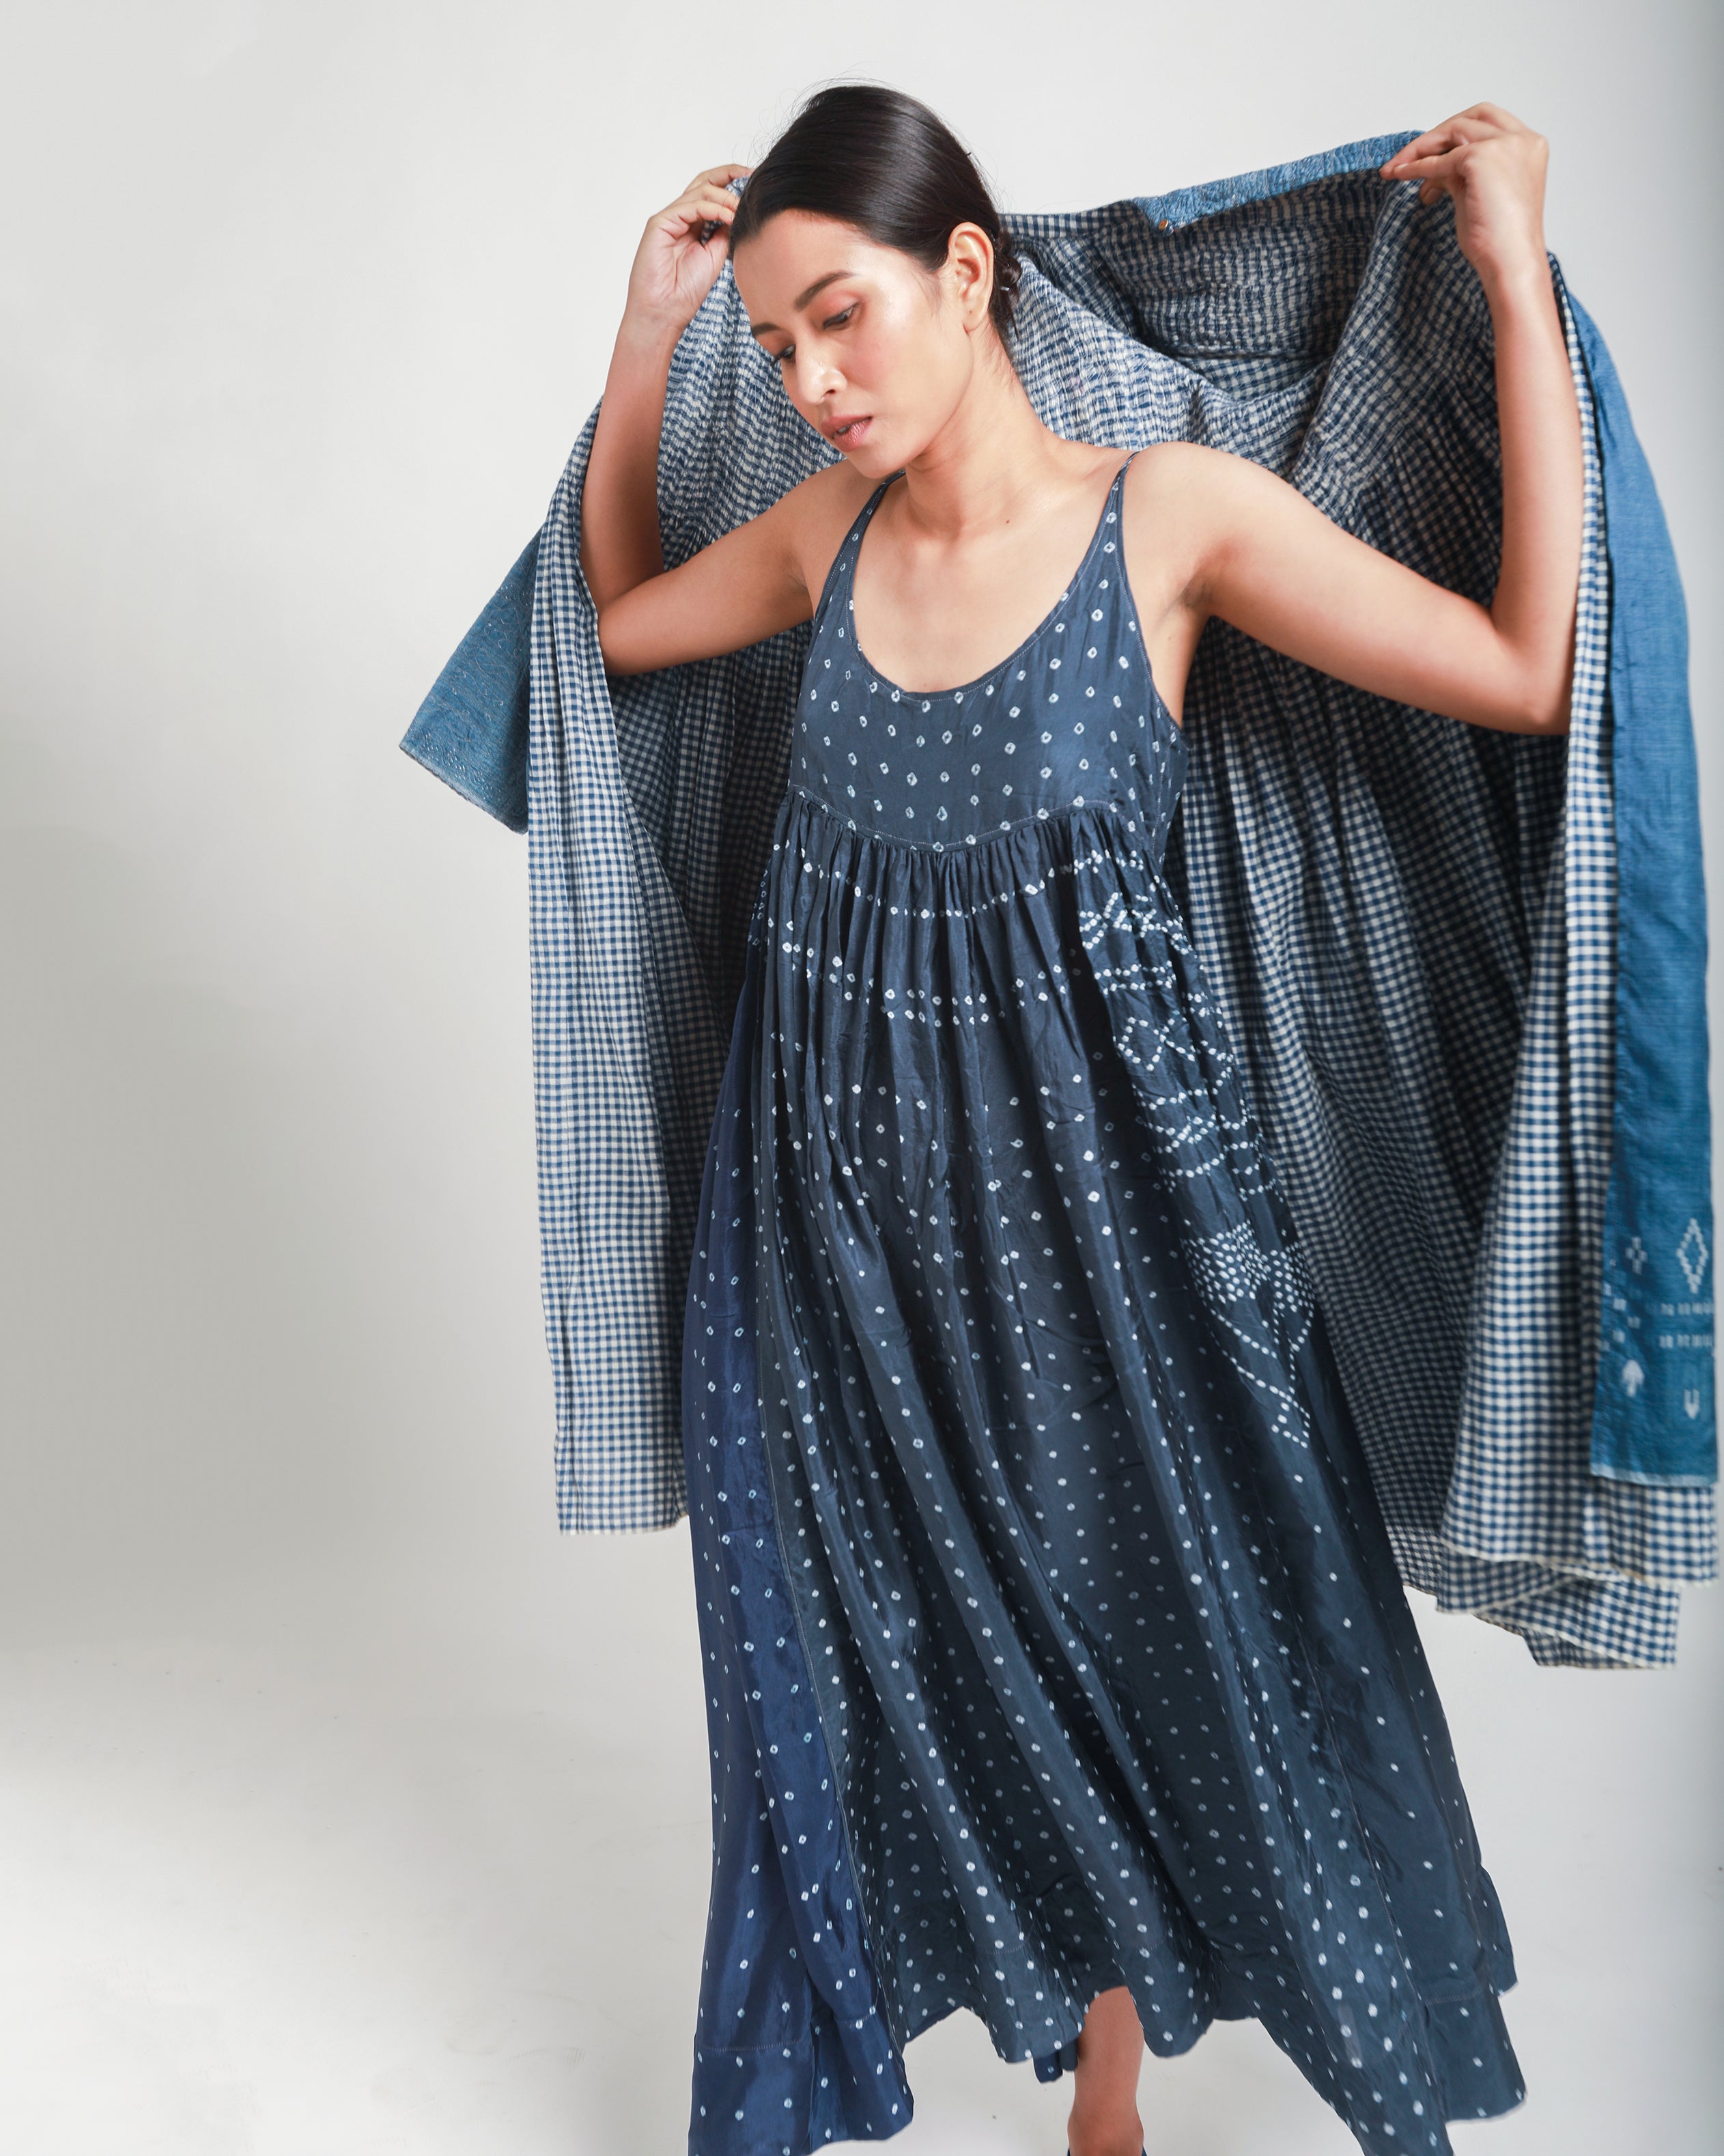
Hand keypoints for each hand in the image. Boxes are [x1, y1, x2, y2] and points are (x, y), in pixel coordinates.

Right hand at [624, 164, 751, 340]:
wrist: (664, 312)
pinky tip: (728, 217)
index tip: (753, 179)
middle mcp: (680, 217)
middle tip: (751, 175)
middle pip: (704, 182)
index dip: (732, 181)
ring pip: (700, 191)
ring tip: (740, 210)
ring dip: (725, 198)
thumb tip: (738, 213)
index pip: (712, 193)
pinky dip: (712, 208)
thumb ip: (724, 233)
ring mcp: (669, 218)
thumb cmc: (685, 291)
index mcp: (693, 224)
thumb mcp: (716, 257)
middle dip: (729, 174)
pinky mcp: (660, 223)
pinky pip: (689, 206)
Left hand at [1380, 105, 1549, 292]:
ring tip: (1397, 168)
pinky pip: (1440, 158)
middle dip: (1436, 136)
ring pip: (1454, 131)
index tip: (1431, 150)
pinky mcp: (1481, 157)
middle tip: (1406, 156)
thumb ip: (1462, 172)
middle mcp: (1521, 139)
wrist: (1510, 262)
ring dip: (1421, 148)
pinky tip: (1400, 175)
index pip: (1488, 122)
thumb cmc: (1499, 240)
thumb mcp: (1480, 193)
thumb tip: (1432, 168)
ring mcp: (1504, 144)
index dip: (1456, 132)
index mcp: (1529, 146)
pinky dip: (1417, 166)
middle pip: (1470, 119)